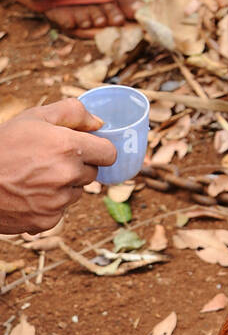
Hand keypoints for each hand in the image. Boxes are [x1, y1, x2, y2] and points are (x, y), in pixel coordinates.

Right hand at [0, 100, 116, 233]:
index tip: (88, 149)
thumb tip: (100, 124)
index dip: (99, 149)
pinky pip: (59, 211)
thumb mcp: (34, 117)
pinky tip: (28, 194)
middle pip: (92, 174)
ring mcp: (57, 201)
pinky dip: (48, 204)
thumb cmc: (2, 145)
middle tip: (50, 160)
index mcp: (69, 147)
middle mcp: (67, 176)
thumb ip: (73, 113)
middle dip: (78, 166)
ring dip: (64, 186)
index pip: (109, 153)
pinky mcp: (46, 221)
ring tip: (35, 177)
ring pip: (76, 193)